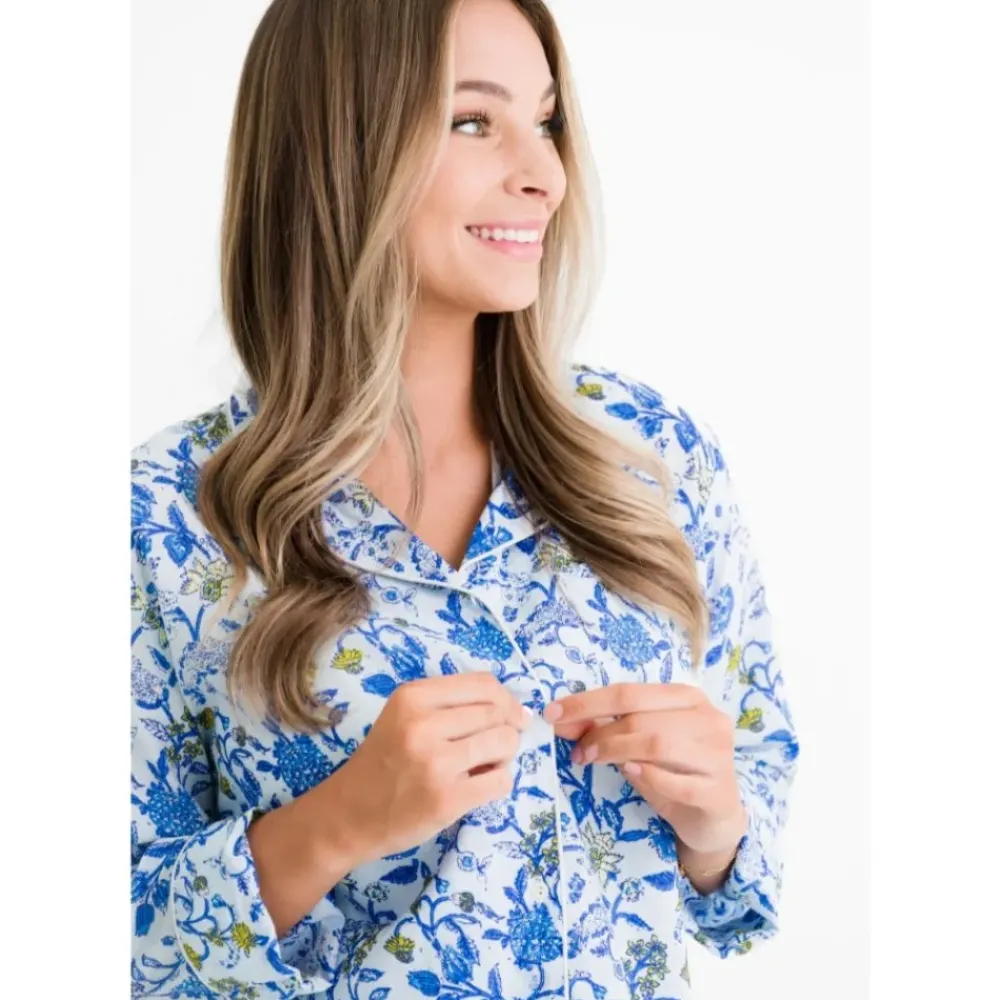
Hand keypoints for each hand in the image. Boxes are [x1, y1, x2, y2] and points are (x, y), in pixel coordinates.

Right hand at [328, 673, 529, 864]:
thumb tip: (519, 711)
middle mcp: (423, 724)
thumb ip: (452, 705)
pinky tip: (478, 786)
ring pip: (505, 742)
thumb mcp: (405, 716)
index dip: (506, 700)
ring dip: (504, 756)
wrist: (348, 814)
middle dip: (506, 729)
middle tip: (492, 747)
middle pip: (497, 712)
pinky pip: (501, 780)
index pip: (484, 684)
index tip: (510, 716)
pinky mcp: (446, 799)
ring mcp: (435, 762)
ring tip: (484, 765)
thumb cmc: (383, 761)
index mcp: (413, 696)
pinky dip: (499, 782)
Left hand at [544, 682, 746, 855]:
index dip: (588, 702)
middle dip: (599, 732)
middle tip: (577, 751)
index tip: (553, 714)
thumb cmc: (671, 772)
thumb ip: (603, 728)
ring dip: (616, 751)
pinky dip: (648, 776)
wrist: (712, 819)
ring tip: (593, 761)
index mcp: (688, 697)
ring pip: (658, 743)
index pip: (630, 692)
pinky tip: (631, 773)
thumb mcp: (635, 746)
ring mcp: (718, 755)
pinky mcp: (719, 791)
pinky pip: (677, 782)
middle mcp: (708, 718)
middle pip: (641, 717)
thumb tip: (560, 718)